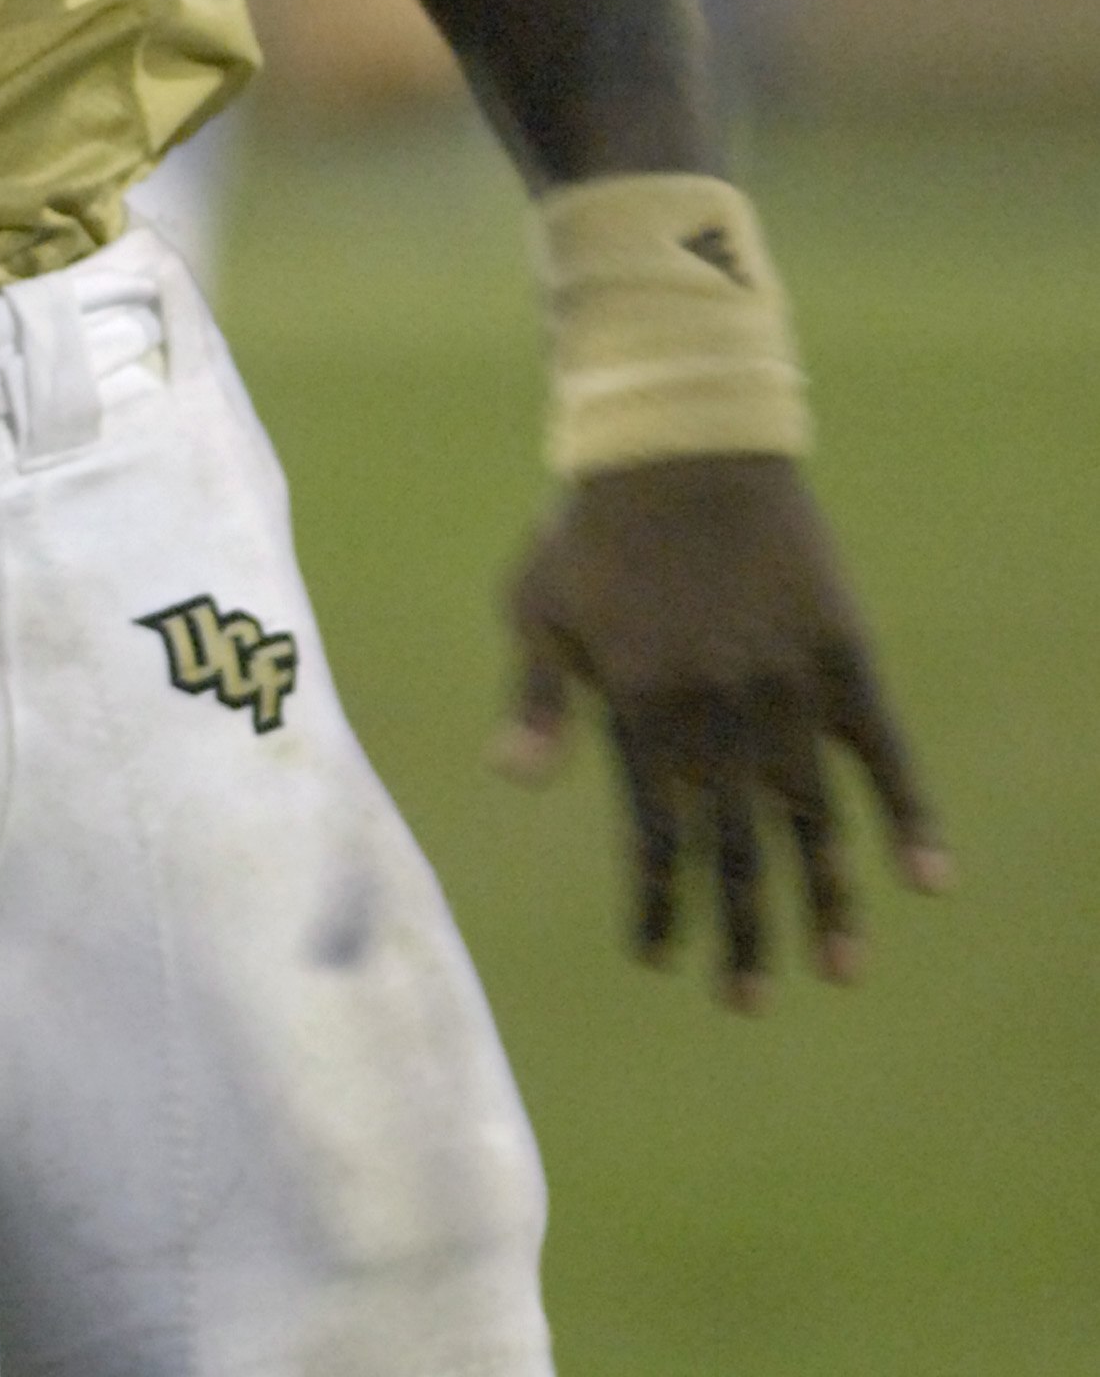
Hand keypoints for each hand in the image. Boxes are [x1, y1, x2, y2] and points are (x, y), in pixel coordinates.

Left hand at [497, 454, 950, 1010]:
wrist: (684, 440)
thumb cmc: (594, 521)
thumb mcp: (540, 604)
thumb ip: (536, 697)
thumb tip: (511, 778)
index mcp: (643, 712)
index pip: (655, 838)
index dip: (660, 903)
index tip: (661, 959)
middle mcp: (721, 718)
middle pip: (738, 849)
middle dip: (742, 932)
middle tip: (746, 1002)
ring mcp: (789, 693)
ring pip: (814, 821)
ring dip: (828, 899)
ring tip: (838, 970)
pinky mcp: (842, 659)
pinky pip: (886, 754)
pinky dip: (912, 816)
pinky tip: (930, 879)